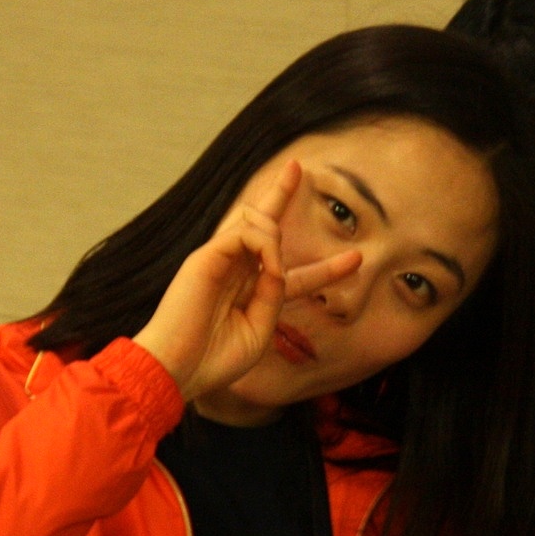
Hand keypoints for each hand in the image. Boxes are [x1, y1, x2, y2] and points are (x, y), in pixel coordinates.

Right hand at [133, 159, 361, 402]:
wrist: (177, 369)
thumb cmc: (214, 359)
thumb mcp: (260, 331)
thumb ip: (275, 297)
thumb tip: (278, 263)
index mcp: (253, 297)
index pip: (293, 274)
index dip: (327, 269)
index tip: (357, 260)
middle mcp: (237, 272)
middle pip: (265, 226)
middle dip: (281, 194)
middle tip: (297, 166)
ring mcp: (220, 261)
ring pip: (256, 223)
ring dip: (277, 239)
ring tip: (274, 272)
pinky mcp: (206, 256)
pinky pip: (245, 233)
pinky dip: (266, 245)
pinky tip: (269, 267)